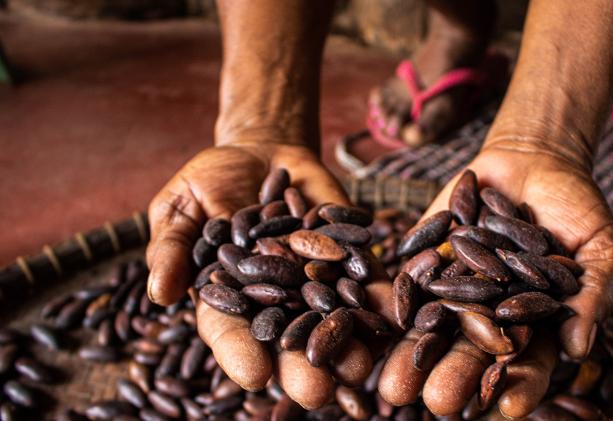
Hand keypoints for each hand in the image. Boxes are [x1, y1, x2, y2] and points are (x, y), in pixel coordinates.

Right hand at [146, 139, 393, 407]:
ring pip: (330, 317)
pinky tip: (392, 314)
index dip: (241, 354)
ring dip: (348, 342)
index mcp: (228, 296)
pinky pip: (363, 277)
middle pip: (287, 337)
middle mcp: (274, 298)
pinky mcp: (346, 254)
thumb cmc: (210, 181)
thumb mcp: (180, 207)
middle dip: (303, 364)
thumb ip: (172, 247)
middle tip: (318, 391)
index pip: (230, 332)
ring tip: (362, 366)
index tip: (255, 376)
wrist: (263, 152)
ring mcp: (313, 278)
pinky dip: (377, 295)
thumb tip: (161, 294)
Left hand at [379, 140, 612, 417]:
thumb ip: (591, 296)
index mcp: (533, 322)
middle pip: (471, 352)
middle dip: (454, 376)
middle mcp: (490, 312)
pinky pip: (409, 283)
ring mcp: (456, 287)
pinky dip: (394, 304)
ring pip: (433, 327)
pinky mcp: (428, 259)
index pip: (528, 362)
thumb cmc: (576, 208)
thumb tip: (578, 350)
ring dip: (412, 357)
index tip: (510, 409)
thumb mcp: (598, 247)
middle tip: (438, 403)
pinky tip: (377, 327)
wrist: (532, 159)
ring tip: (394, 386)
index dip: (521, 385)